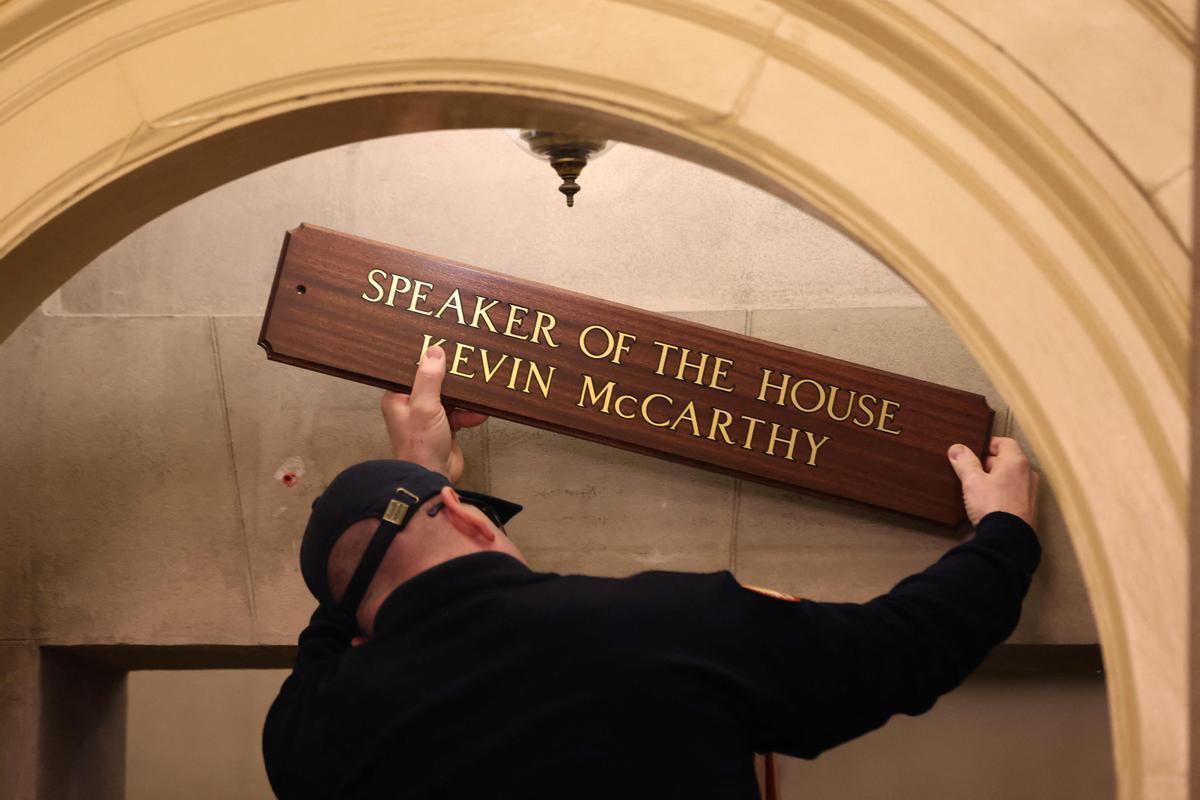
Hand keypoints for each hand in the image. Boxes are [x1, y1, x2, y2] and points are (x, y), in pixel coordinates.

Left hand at [380, 345, 487, 481]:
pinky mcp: (444, 428)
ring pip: (450, 397)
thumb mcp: (425, 406)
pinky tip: (479, 413)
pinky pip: (460, 413)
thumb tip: (435, 351)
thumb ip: (430, 378)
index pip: (412, 370)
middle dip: (451, 378)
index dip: (426, 360)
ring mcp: (429, 417)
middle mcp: (411, 406)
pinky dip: (470, 413)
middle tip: (466, 365)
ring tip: (477, 391)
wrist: (432, 479)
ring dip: (464, 397)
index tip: (443, 347)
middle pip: (434, 382)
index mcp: (398, 397)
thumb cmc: (420, 446)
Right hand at [947, 437, 1038, 527]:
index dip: (988, 445)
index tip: (974, 454)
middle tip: (973, 474)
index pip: (1004, 442)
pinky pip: (1016, 492)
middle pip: (1008, 459)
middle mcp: (1028, 473)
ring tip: (981, 491)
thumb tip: (956, 448)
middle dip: (990, 464)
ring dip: (997, 479)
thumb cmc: (991, 505)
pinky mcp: (1031, 507)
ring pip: (1012, 477)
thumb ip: (964, 462)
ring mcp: (1032, 491)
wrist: (1008, 539)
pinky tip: (991, 504)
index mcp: (1016, 461)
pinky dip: (1004, 493)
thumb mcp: (972, 482)